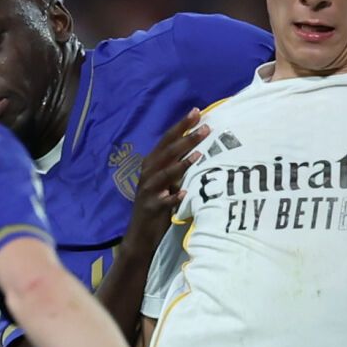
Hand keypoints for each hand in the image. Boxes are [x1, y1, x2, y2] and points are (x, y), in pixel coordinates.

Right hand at [126, 109, 208, 237]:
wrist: (141, 234)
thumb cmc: (157, 204)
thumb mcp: (165, 181)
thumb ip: (175, 165)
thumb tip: (197, 147)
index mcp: (151, 164)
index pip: (167, 140)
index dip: (181, 126)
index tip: (197, 112)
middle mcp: (147, 173)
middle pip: (168, 152)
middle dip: (187, 139)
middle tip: (205, 128)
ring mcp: (148, 191)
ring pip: (165, 173)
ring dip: (182, 164)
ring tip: (199, 155)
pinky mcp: (151, 208)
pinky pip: (164, 201)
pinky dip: (173, 197)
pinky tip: (184, 193)